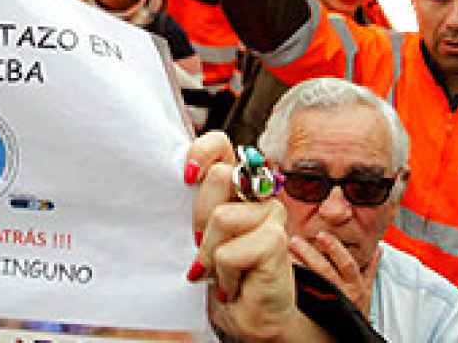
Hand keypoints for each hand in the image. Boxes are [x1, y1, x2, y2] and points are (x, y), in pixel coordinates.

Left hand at [183, 134, 308, 342]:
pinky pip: (228, 252)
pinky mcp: (276, 239)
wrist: (247, 315)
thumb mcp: (199, 232)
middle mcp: (257, 193)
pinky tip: (233, 283)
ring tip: (220, 270)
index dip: (202, 152)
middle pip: (219, 177)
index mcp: (236, 184)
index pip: (220, 143)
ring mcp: (271, 213)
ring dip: (209, 253)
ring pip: (222, 217)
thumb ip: (195, 203)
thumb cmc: (221, 272)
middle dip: (199, 218)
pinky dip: (223, 274)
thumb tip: (182, 177)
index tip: (187, 178)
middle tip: (203, 245)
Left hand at [290, 232, 377, 317]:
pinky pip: (304, 296)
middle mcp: (343, 293)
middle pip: (326, 272)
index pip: (347, 264)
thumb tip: (377, 248)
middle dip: (310, 256)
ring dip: (299, 267)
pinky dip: (296, 284)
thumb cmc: (358, 305)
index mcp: (356, 284)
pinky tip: (286, 273)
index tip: (321, 235)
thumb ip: (371, 266)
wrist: (353, 331)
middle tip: (295, 241)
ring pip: (312, 283)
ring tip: (286, 253)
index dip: (335, 249)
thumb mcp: (367, 286)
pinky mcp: (317, 309)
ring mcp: (329, 302)